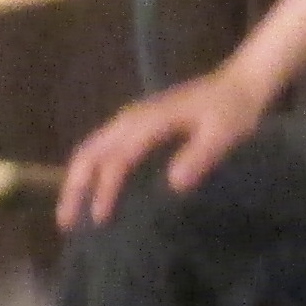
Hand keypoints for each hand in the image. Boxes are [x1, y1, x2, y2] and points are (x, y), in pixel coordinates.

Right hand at [55, 70, 272, 230]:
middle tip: (65, 223)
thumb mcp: (223, 134)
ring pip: (92, 149)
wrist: (239, 83)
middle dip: (74, 187)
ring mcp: (132, 120)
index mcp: (147, 122)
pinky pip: (104, 148)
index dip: (104, 190)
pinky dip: (91, 171)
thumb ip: (199, 156)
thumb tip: (173, 185)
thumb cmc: (232, 110)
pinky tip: (95, 192)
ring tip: (71, 215)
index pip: (116, 159)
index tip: (100, 220)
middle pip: (89, 152)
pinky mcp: (138, 125)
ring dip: (78, 180)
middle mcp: (131, 119)